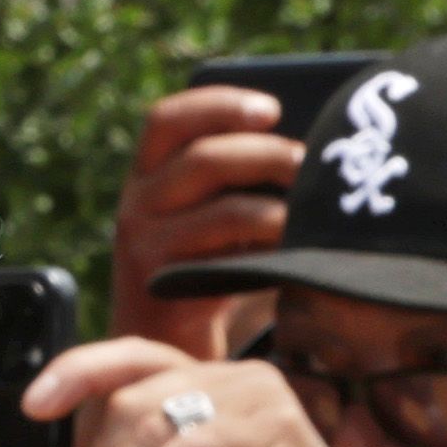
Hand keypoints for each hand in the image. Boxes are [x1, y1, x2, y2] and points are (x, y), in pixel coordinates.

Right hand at [110, 85, 304, 358]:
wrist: (161, 342)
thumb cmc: (202, 262)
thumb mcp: (203, 208)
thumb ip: (231, 175)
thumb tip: (305, 144)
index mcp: (145, 174)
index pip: (167, 119)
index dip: (219, 105)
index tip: (272, 110)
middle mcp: (136, 206)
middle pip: (203, 159)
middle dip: (266, 155)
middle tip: (310, 163)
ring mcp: (146, 249)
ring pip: (225, 212)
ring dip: (278, 208)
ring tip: (310, 213)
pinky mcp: (168, 289)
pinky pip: (231, 262)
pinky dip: (270, 252)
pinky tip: (294, 252)